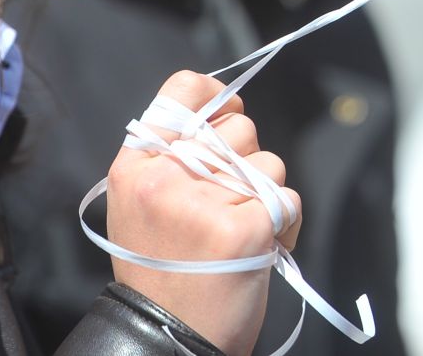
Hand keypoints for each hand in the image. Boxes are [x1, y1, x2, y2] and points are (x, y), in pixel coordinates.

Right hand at [106, 71, 301, 354]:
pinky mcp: (241, 230)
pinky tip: (260, 248)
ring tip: (239, 230)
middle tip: (226, 203)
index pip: (183, 90)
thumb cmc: (164, 273)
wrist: (169, 342)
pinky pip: (288, 198)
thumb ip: (174, 156)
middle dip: (246, 159)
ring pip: (269, 162)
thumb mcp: (144, 206)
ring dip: (267, 193)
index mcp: (134, 167)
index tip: (226, 116)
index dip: (217, 97)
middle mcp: (163, 179)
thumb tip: (226, 110)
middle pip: (238, 128)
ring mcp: (203, 204)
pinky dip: (285, 223)